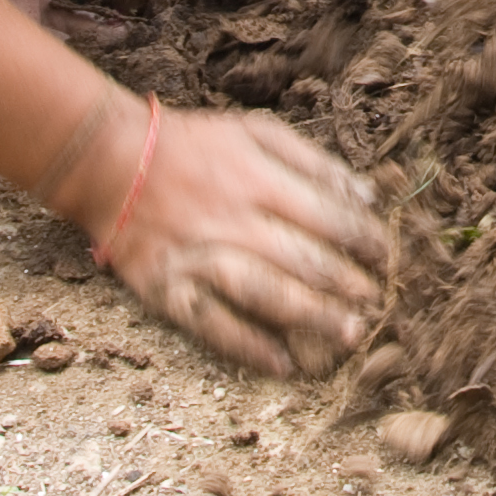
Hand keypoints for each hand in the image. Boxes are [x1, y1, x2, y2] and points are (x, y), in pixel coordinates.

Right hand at [66, 97, 392, 371]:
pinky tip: (282, 364)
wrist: (110, 163)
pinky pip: (213, 325)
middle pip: (302, 258)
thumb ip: (311, 160)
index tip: (385, 255)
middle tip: (378, 301)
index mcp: (257, 178)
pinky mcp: (170, 289)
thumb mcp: (256, 131)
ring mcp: (200, 258)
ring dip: (312, 315)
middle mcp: (233, 220)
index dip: (362, 238)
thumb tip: (364, 193)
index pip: (326, 213)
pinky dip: (248, 348)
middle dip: (347, 283)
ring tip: (349, 333)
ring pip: (265, 293)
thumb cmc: (193, 144)